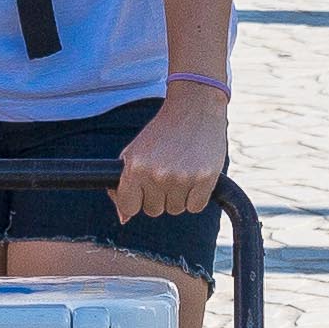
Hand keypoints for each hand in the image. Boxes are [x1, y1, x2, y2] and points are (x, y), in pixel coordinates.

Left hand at [116, 76, 227, 227]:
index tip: (143, 191)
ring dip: (178, 196)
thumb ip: (124, 184)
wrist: (194, 108)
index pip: (128, 207)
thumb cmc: (162, 132)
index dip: (135, 201)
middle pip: (154, 210)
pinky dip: (196, 197)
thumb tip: (123, 218)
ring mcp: (182, 177)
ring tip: (181, 169)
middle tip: (166, 172)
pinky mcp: (205, 179)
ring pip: (176, 209)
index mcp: (136, 167)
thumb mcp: (135, 152)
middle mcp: (157, 174)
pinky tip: (194, 174)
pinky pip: (195, 207)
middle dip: (158, 196)